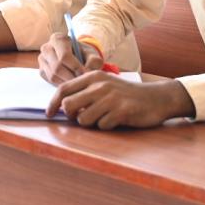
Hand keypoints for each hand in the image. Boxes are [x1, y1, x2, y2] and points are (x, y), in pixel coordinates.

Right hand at [38, 32, 102, 84]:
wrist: (78, 57)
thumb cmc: (84, 54)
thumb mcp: (92, 54)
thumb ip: (94, 61)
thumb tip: (88, 71)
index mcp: (58, 38)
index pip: (64, 56)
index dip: (76, 67)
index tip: (86, 74)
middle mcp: (47, 47)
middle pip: (57, 67)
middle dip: (72, 77)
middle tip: (83, 83)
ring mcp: (42, 59)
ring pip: (53, 75)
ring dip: (67, 82)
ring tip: (78, 84)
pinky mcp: (41, 70)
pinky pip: (50, 80)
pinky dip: (61, 84)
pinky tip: (71, 84)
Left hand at [45, 73, 193, 128]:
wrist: (156, 98)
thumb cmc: (125, 94)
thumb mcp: (104, 85)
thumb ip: (85, 92)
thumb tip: (62, 107)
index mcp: (93, 77)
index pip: (63, 89)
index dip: (53, 104)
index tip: (49, 115)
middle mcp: (100, 86)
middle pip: (69, 106)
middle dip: (71, 117)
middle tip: (82, 117)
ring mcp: (111, 98)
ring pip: (83, 119)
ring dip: (90, 123)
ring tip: (103, 117)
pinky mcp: (121, 111)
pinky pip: (102, 126)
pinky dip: (106, 126)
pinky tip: (116, 120)